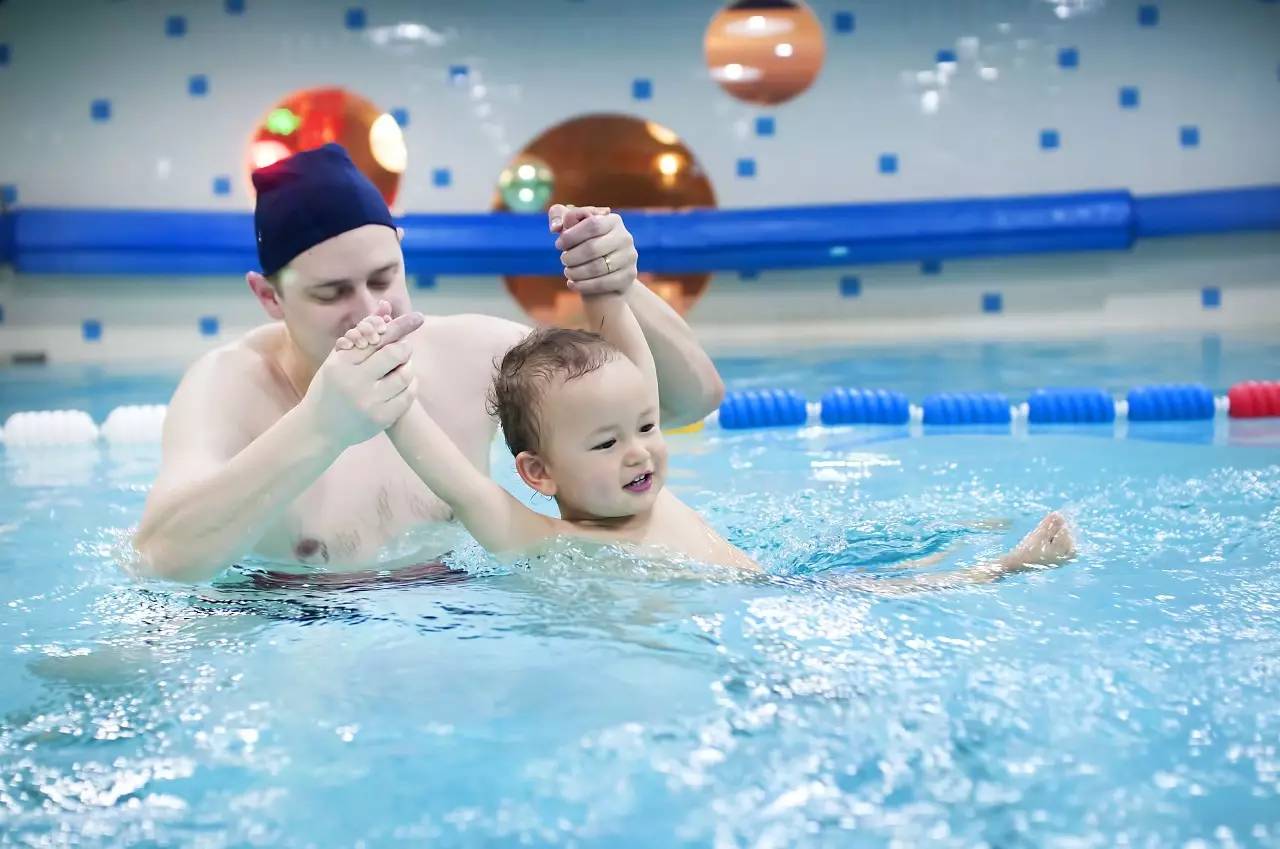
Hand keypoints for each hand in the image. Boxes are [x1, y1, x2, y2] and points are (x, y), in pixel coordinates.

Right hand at [300, 301, 422, 447]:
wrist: (318, 428)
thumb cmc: (330, 386)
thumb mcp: (339, 358)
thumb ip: (363, 332)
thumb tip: (386, 307)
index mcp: (341, 363)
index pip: (377, 338)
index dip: (399, 327)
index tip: (417, 318)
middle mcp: (354, 382)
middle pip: (394, 354)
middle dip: (404, 348)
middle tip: (405, 348)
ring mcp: (368, 403)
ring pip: (405, 376)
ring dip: (408, 367)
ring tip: (402, 366)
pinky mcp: (380, 419)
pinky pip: (407, 397)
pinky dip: (410, 386)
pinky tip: (405, 383)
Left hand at [548, 204, 638, 296]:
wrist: (610, 268)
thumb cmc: (586, 242)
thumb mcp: (574, 226)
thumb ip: (560, 216)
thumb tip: (555, 227)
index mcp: (613, 221)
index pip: (592, 225)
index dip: (571, 236)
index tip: (558, 244)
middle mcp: (625, 237)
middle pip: (592, 248)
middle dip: (572, 256)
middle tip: (563, 260)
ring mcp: (629, 257)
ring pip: (597, 267)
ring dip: (576, 272)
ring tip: (567, 272)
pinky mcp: (629, 276)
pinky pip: (603, 283)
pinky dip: (583, 285)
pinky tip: (572, 284)